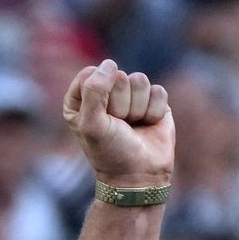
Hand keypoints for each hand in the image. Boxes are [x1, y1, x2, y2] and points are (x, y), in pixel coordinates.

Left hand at [62, 59, 173, 187]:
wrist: (139, 176)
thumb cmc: (110, 153)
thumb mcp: (92, 124)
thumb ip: (94, 91)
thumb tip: (110, 63)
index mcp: (80, 100)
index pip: (90, 74)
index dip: (99, 97)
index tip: (100, 120)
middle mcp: (104, 95)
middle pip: (117, 76)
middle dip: (121, 104)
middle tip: (119, 127)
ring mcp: (129, 96)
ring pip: (139, 80)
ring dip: (137, 108)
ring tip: (132, 127)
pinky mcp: (152, 101)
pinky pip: (157, 91)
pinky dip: (154, 111)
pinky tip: (147, 125)